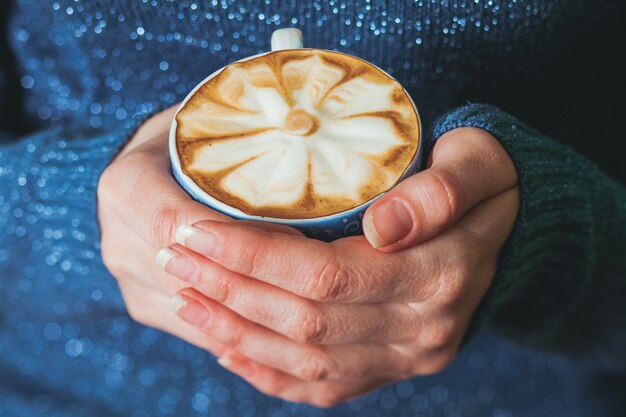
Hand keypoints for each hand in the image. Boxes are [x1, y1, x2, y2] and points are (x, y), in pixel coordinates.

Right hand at [97, 106, 299, 360]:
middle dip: (255, 277)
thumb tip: (308, 141)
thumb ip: (242, 138)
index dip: (236, 238)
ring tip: (308, 300)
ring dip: (252, 309)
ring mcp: (129, 278)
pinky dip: (239, 328)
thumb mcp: (207, 122)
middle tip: (314, 275)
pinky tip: (281, 319)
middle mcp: (118, 238)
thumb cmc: (189, 139)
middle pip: (192, 275)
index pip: (179, 223)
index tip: (293, 236)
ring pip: (197, 311)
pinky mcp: (144, 303)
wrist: (152, 167)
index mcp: (126, 186)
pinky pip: (197, 329)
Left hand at [156, 127, 518, 406]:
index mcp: (442, 274)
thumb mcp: (477, 163)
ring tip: (184, 297)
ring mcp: (407, 358)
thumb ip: (442, 190)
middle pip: (306, 321)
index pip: (328, 274)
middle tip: (175, 257)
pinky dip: (267, 372)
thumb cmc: (481, 180)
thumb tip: (384, 226)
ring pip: (306, 360)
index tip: (196, 228)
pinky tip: (225, 347)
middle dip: (229, 290)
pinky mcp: (392, 370)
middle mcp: (424, 330)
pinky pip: (322, 387)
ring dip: (235, 330)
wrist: (506, 229)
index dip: (255, 256)